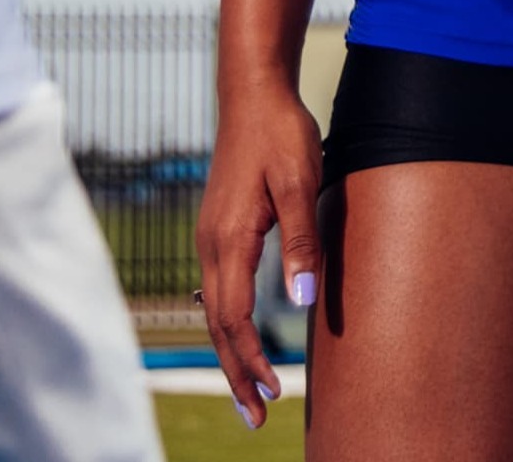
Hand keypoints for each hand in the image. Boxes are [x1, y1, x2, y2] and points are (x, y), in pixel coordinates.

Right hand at [194, 72, 326, 431]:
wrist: (253, 93)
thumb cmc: (281, 134)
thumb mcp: (302, 183)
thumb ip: (302, 241)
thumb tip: (301, 302)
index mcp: (230, 239)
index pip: (234, 319)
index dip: (251, 360)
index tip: (274, 392)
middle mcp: (211, 245)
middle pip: (217, 326)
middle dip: (236, 374)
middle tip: (258, 419)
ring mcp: (210, 238)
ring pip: (213, 312)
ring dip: (230, 355)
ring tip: (251, 394)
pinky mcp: (217, 230)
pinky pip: (216, 292)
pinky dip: (228, 326)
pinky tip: (239, 339)